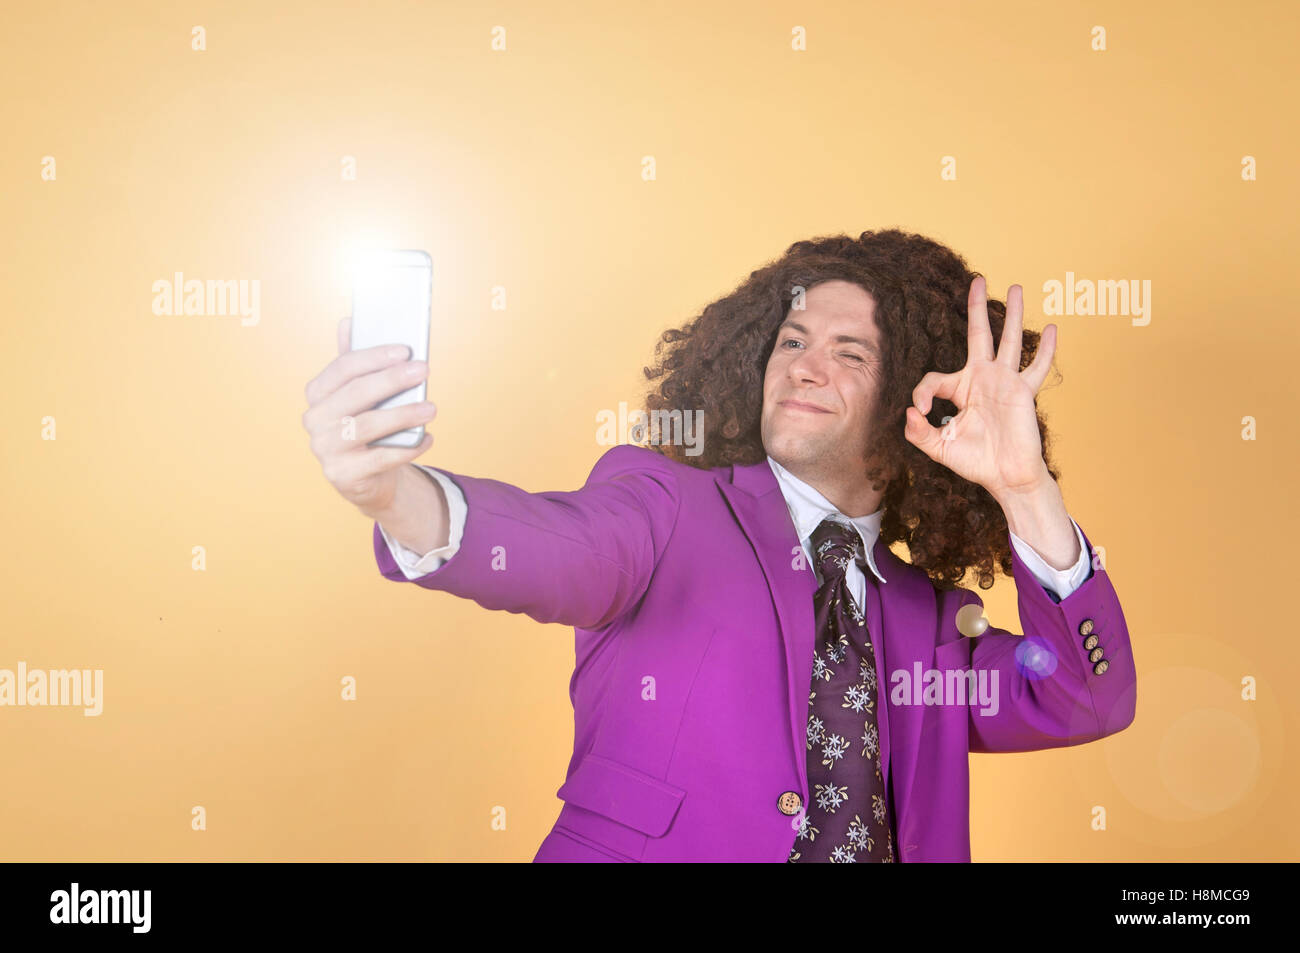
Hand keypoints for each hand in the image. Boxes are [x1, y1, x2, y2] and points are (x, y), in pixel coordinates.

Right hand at [302, 316, 437, 515]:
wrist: (368, 478)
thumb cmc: (368, 427)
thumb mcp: (362, 395)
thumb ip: (356, 362)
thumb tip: (349, 320)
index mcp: (317, 393)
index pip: (343, 368)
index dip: (374, 357)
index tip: (405, 350)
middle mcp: (315, 420)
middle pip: (356, 394)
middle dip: (392, 380)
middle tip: (423, 370)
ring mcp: (325, 449)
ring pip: (368, 426)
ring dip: (404, 414)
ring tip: (431, 408)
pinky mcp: (343, 475)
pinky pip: (380, 458)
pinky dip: (408, 448)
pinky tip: (427, 438)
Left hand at [903, 276, 1056, 498]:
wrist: (1005, 477)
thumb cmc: (975, 462)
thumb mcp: (937, 447)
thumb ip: (918, 432)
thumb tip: (909, 412)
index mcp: (960, 389)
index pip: (935, 377)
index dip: (922, 391)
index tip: (920, 412)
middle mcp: (983, 379)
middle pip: (978, 335)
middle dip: (975, 308)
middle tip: (976, 280)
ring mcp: (1005, 382)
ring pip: (1009, 341)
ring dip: (1013, 314)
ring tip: (1017, 287)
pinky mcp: (1023, 392)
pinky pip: (1037, 367)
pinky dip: (1045, 350)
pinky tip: (1052, 329)